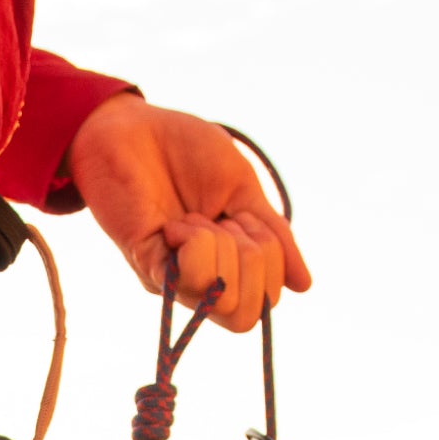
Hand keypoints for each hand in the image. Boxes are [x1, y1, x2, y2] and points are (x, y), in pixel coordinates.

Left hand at [64, 94, 311, 330]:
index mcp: (229, 262)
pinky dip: (195, 243)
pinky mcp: (147, 264)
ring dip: (221, 248)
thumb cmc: (186, 151)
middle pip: (247, 313)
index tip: (242, 214)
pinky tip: (173, 224)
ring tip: (191, 219)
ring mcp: (174, 276)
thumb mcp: (244, 189)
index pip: (267, 298)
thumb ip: (274, 237)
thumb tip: (303, 286)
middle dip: (251, 258)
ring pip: (223, 301)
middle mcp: (202, 279)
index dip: (270, 256)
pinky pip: (189, 281)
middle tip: (221, 218)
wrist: (134, 126)